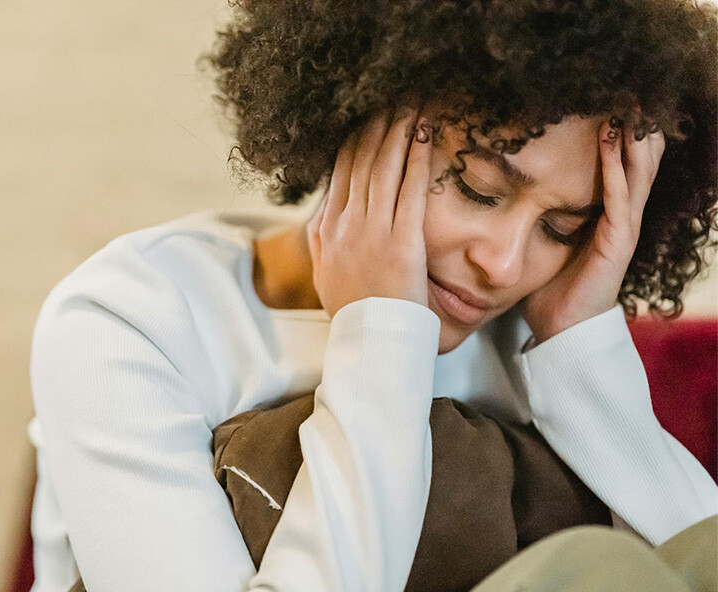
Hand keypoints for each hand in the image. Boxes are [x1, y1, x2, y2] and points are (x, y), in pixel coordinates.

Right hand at [306, 106, 433, 318]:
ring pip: (383, 168)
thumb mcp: (324, 272)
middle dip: (376, 126)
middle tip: (391, 98)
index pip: (340, 173)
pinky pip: (410, 191)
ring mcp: (372, 232)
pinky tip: (424, 135)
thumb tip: (323, 211)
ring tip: (409, 105)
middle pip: (360, 162)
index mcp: (327, 230)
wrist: (369, 341)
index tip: (366, 118)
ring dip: (397, 132)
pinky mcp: (401, 243)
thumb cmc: (352, 309)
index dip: (354, 140)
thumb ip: (321, 238)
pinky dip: (416, 159)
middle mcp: (346, 225)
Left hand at [521, 110, 665, 343]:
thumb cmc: (550, 290)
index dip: (615, 134)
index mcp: (603, 216)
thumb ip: (537, 218)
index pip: (616, 165)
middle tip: (622, 88)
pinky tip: (612, 139)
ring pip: (635, 172)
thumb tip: (504, 194)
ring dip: (630, 136)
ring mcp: (621, 228)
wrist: (561, 332)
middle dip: (631, 125)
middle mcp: (618, 217)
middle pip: (634, 161)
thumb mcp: (544, 245)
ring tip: (624, 101)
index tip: (602, 99)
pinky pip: (620, 197)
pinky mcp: (617, 242)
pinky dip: (616, 166)